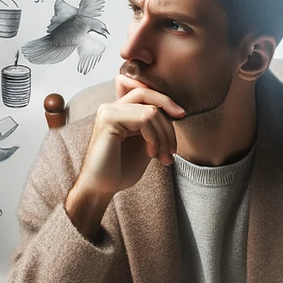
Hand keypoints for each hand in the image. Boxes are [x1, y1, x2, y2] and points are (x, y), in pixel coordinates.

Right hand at [64, 74, 186, 237]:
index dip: (165, 100)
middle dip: (168, 118)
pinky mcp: (108, 118)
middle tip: (174, 147)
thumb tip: (176, 111)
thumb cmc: (122, 170)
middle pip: (148, 94)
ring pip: (151, 111)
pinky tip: (151, 154)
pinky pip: (144, 118)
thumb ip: (155, 126)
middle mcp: (112, 106)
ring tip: (163, 157)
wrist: (102, 188)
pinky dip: (154, 137)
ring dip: (163, 136)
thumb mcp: (146, 143)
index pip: (146, 93)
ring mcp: (109, 110)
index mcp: (120, 110)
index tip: (181, 115)